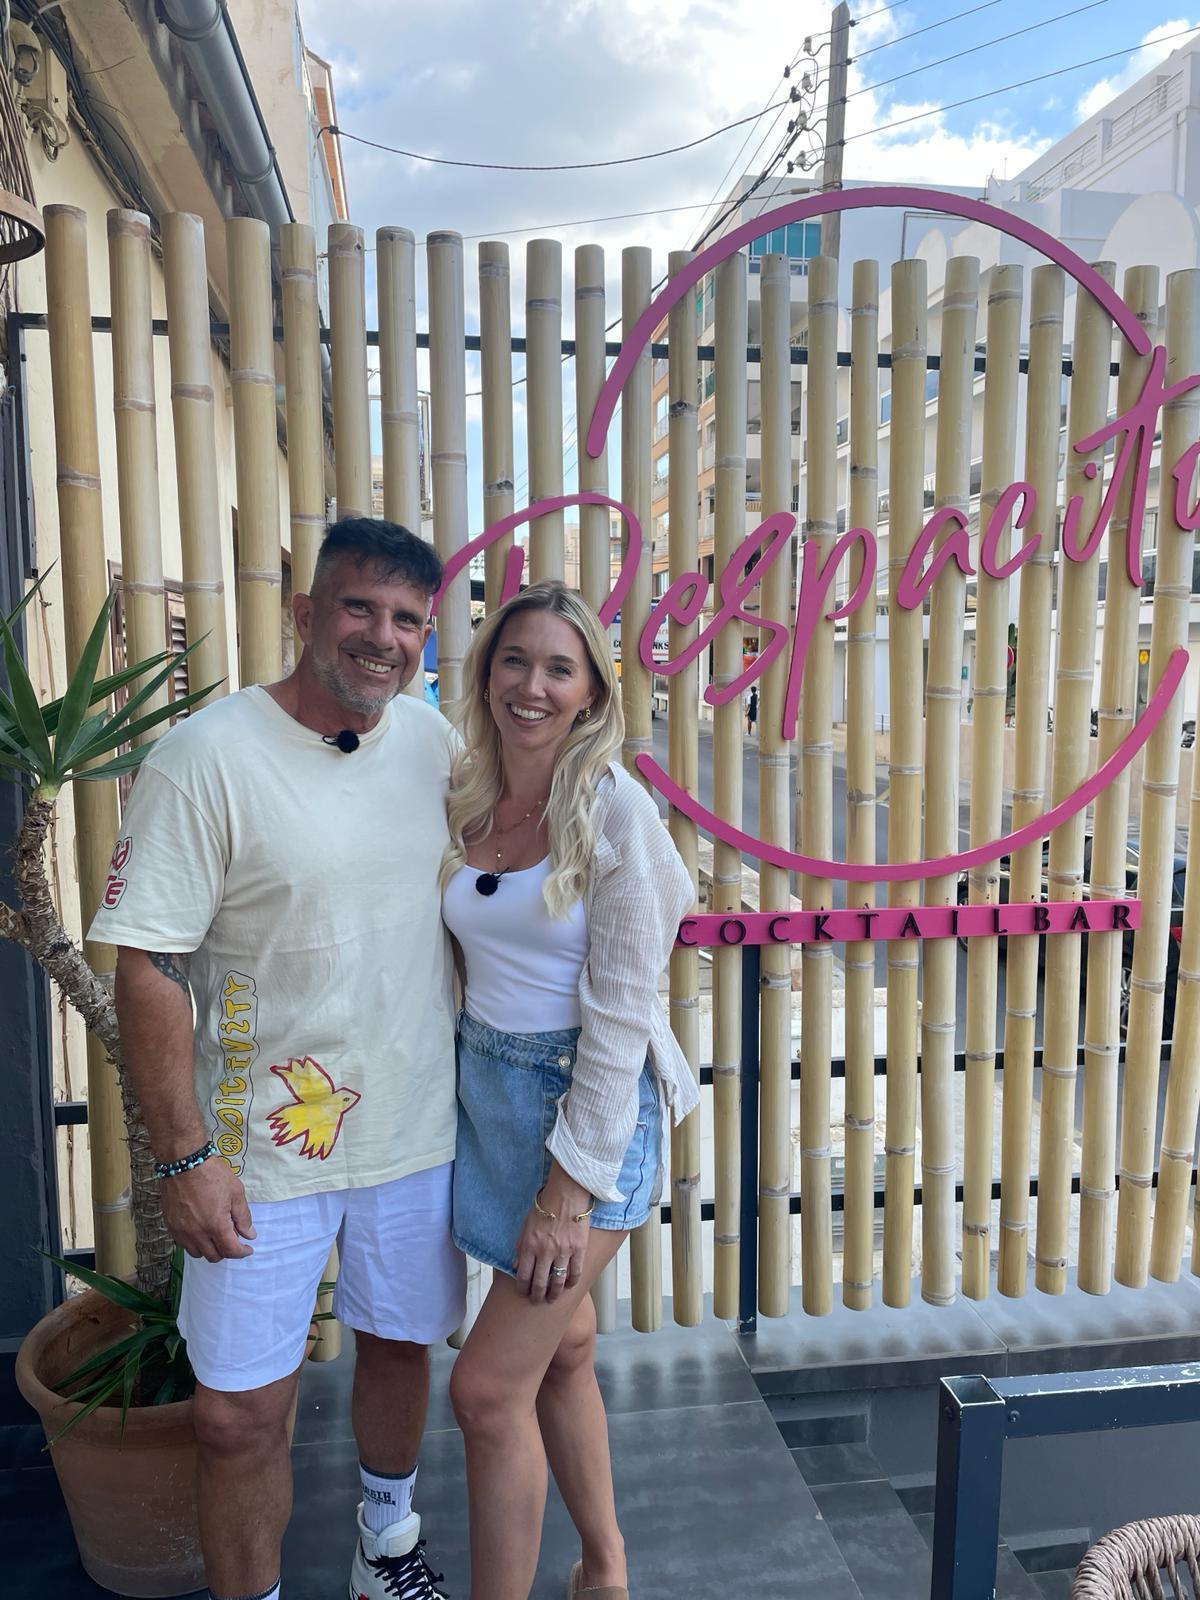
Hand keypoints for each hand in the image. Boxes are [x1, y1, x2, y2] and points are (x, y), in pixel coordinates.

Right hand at [158, 1157, 255, 1262]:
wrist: (183, 1162)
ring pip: (197, 1253)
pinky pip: (183, 1244)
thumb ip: (243, 1217)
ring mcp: (181, 1231)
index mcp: (216, 1225)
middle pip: (214, 1256)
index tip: (247, 1248)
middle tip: (232, 1239)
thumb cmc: (211, 1174)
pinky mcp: (170, 1225)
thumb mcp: (236, 1192)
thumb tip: (249, 1234)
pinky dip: (194, 1243)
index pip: (230, 1250)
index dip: (242, 1252)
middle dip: (226, 1251)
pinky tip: (200, 1231)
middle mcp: (197, 1233)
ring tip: (215, 1235)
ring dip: (209, 1249)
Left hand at [515, 1179, 590, 1304]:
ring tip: (553, 1298)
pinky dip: (572, 1282)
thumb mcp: (525, 1225)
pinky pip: (576, 1272)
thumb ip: (520, 1246)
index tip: (524, 1293)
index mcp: (529, 1245)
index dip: (523, 1289)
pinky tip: (569, 1285)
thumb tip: (515, 1266)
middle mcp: (545, 1251)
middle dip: (537, 1296)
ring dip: (554, 1294)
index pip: (523, 1276)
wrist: (566, 1192)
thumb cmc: (545, 1205)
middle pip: (540, 1283)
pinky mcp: (579, 1249)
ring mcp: (563, 1252)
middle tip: (537, 1300)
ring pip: (558, 1282)